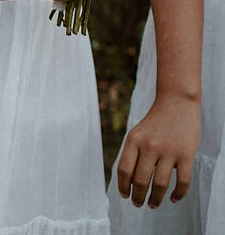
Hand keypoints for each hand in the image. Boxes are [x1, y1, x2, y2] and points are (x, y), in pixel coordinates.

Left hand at [114, 92, 200, 207]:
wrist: (176, 103)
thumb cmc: (155, 122)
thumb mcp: (137, 133)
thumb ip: (133, 153)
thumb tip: (128, 180)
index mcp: (133, 141)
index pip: (124, 170)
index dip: (123, 186)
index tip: (124, 196)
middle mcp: (149, 146)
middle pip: (140, 180)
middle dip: (138, 196)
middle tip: (138, 204)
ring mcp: (168, 151)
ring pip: (160, 184)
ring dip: (155, 199)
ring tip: (153, 205)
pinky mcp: (186, 154)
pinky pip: (182, 181)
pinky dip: (178, 194)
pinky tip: (173, 199)